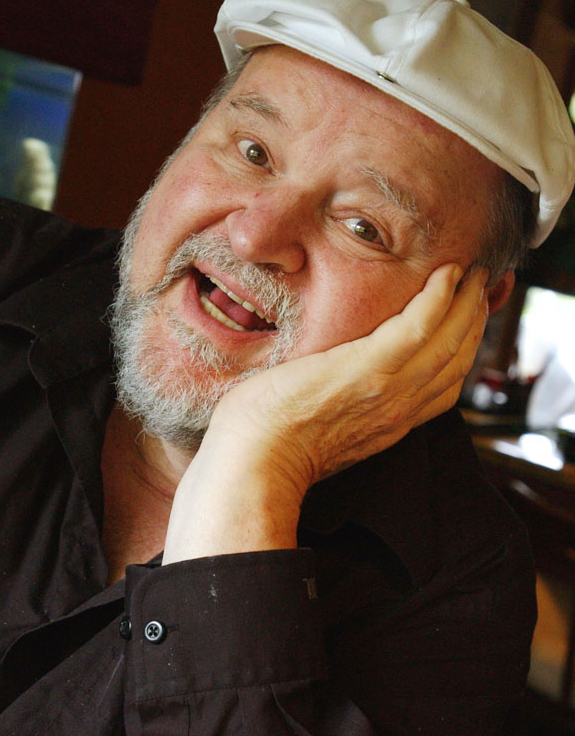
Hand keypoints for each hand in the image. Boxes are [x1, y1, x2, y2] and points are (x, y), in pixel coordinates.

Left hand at [163, 263, 487, 563]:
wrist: (253, 462)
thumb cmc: (269, 445)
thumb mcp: (321, 430)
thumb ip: (341, 407)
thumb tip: (330, 383)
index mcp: (389, 425)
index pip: (443, 385)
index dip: (463, 349)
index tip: (467, 319)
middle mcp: (400, 410)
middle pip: (457, 361)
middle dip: (475, 321)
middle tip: (482, 285)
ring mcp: (389, 389)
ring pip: (449, 341)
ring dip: (467, 303)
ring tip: (472, 273)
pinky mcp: (369, 368)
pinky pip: (420, 326)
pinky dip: (440, 299)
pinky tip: (446, 274)